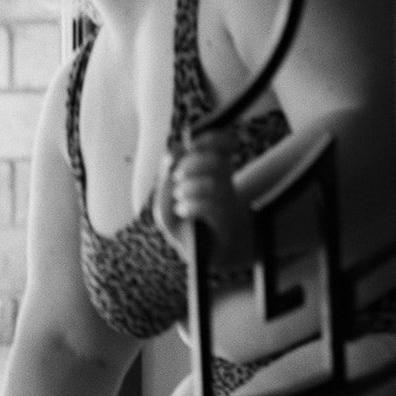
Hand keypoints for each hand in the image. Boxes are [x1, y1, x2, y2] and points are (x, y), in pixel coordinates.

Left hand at [155, 131, 251, 267]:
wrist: (207, 255)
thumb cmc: (185, 226)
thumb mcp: (167, 203)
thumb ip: (165, 179)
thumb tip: (170, 154)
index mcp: (217, 171)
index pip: (224, 143)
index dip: (210, 139)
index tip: (191, 145)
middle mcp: (227, 184)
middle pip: (216, 161)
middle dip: (191, 165)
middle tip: (177, 178)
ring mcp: (229, 203)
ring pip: (213, 184)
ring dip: (189, 188)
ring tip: (179, 197)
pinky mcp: (227, 223)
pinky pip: (212, 206)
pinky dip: (191, 205)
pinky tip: (182, 210)